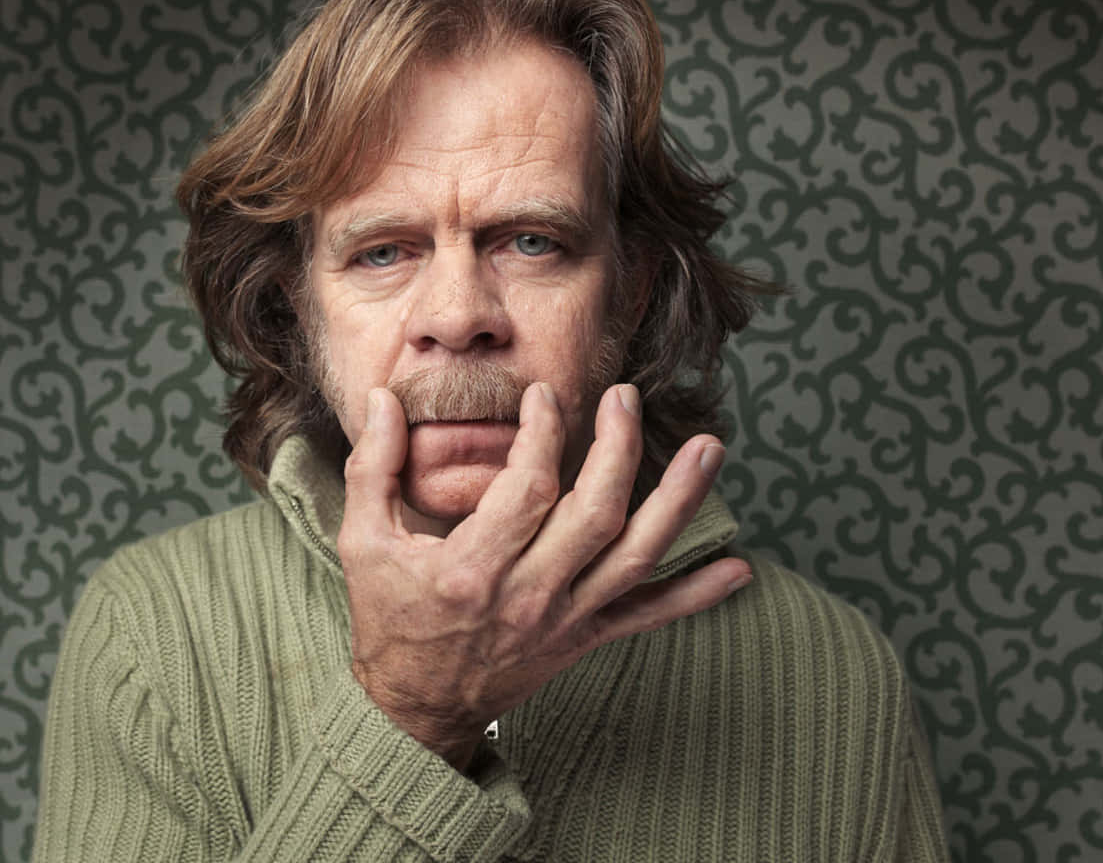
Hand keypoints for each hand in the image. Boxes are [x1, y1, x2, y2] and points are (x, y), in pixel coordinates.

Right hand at [338, 381, 751, 770]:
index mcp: (473, 569)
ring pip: (636, 555)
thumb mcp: (363, 543)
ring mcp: (564, 619)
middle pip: (595, 513)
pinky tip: (739, 569)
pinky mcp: (584, 638)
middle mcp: (528, 595)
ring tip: (709, 448)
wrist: (415, 707)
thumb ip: (373, 468)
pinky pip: (650, 618)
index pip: (529, 487)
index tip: (546, 395)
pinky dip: (696, 595)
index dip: (543, 432)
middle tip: (625, 396)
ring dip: (678, 501)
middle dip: (619, 447)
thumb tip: (380, 400)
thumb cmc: (389, 619)